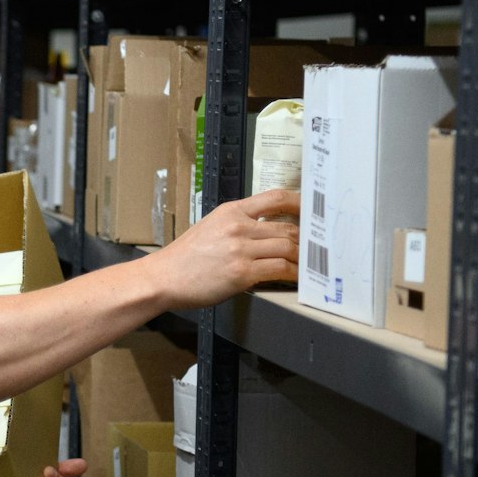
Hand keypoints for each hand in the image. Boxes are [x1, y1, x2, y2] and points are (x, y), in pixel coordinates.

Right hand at [140, 189, 299, 310]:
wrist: (163, 277)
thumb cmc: (184, 258)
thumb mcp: (211, 227)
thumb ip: (238, 225)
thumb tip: (266, 231)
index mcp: (231, 211)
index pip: (275, 197)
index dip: (300, 203)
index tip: (312, 211)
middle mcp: (238, 226)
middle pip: (288, 227)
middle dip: (305, 240)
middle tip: (314, 248)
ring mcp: (240, 249)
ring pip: (288, 248)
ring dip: (302, 259)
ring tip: (307, 266)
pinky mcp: (242, 273)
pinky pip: (279, 269)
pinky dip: (292, 275)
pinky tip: (294, 278)